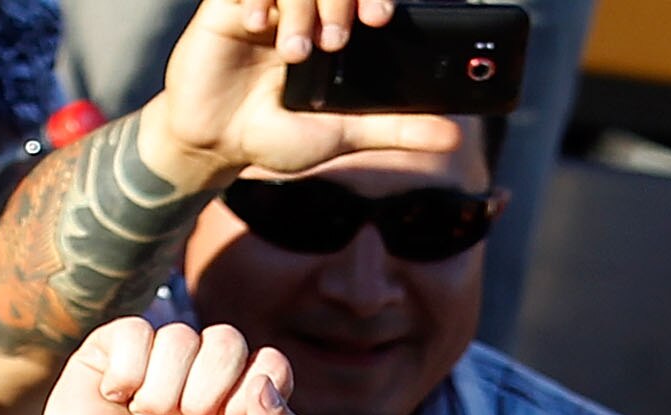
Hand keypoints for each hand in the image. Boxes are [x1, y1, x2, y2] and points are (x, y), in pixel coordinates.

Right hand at [39, 318, 302, 414]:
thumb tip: (263, 383)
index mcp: (243, 399)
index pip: (271, 364)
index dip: (249, 401)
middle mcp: (203, 371)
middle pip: (227, 342)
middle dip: (206, 397)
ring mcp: (158, 358)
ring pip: (179, 337)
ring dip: (163, 395)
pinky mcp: (112, 352)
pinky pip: (134, 332)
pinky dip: (127, 375)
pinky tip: (118, 402)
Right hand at [150, 0, 462, 178]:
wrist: (216, 144)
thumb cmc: (277, 135)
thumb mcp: (343, 134)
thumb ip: (396, 130)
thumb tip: (454, 137)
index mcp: (338, 27)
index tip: (380, 19)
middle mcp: (306, 8)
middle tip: (336, 42)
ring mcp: (269, 3)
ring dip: (301, 8)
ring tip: (294, 53)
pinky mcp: (228, 5)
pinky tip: (256, 26)